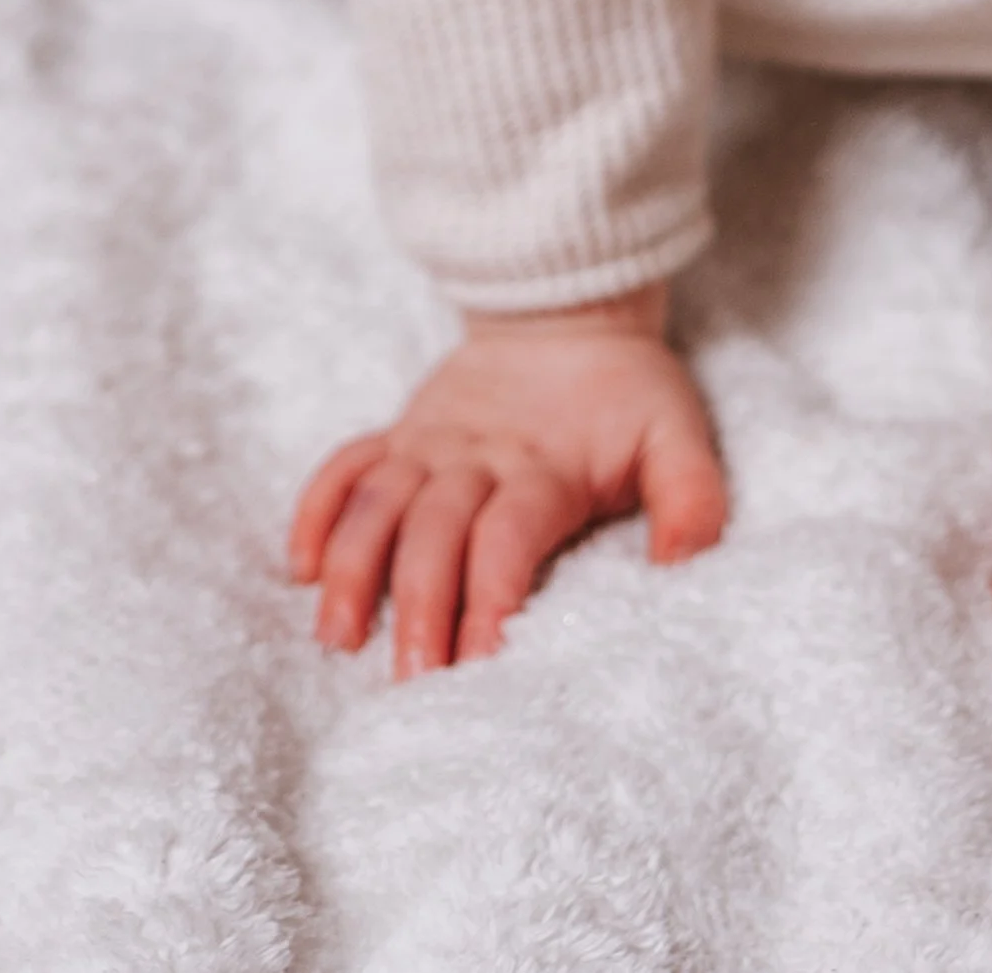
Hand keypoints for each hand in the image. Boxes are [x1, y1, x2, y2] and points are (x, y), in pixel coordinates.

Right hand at [287, 284, 725, 677]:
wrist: (570, 309)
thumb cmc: (626, 393)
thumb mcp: (678, 436)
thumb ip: (691, 500)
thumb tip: (683, 566)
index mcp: (544, 466)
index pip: (507, 537)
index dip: (491, 597)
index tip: (481, 661)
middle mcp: (476, 456)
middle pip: (433, 533)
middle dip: (418, 607)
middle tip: (411, 682)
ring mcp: (429, 443)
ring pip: (378, 503)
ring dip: (352, 568)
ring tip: (338, 637)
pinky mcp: (400, 433)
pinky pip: (346, 466)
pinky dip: (316, 510)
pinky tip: (300, 567)